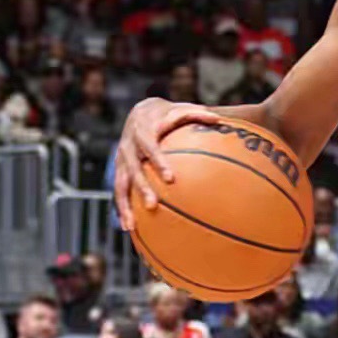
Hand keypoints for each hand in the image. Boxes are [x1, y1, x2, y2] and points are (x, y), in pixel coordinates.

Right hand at [114, 98, 220, 230]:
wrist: (139, 111)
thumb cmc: (166, 113)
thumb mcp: (180, 109)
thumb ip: (198, 114)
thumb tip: (218, 119)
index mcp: (142, 132)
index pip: (150, 148)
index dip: (158, 162)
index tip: (171, 179)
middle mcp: (127, 147)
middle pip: (132, 170)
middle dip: (141, 188)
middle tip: (153, 206)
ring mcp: (121, 161)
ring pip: (119, 185)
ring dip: (124, 206)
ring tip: (131, 226)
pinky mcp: (119, 170)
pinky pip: (119, 191)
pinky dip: (122, 209)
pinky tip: (129, 228)